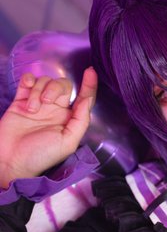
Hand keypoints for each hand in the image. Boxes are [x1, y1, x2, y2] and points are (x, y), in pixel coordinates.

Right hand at [0, 68, 96, 187]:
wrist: (11, 160)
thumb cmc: (41, 155)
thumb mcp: (67, 142)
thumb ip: (80, 120)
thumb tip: (87, 99)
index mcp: (68, 120)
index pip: (83, 98)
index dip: (89, 85)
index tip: (90, 72)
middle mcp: (55, 110)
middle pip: (62, 85)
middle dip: (55, 88)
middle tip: (45, 102)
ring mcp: (38, 104)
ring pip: (44, 81)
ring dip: (38, 91)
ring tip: (31, 110)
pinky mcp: (20, 100)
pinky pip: (28, 81)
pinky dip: (28, 80)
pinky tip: (25, 88)